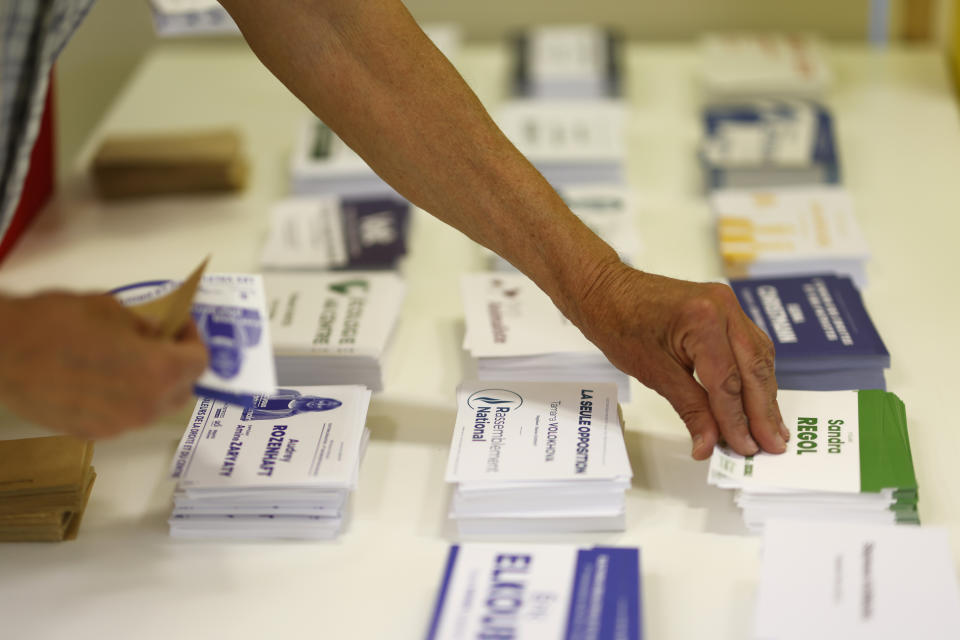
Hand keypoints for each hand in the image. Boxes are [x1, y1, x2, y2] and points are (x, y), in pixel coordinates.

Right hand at [0, 292, 207, 437]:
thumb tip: (158, 335)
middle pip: (182, 391)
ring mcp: (117, 426)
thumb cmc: (56, 322)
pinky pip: (124, 417)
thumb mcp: (111, 310)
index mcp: (158, 372)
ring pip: (154, 408)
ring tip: (130, 359)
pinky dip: (127, 399)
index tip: (179, 326)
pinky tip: (104, 377)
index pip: (199, 362)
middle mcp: (144, 406)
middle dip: (178, 366)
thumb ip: (145, 326)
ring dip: (154, 385)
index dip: (193, 340)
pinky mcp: (90, 433)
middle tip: (161, 343)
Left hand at [575, 262, 788, 459]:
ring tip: (771, 430)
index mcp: (703, 320)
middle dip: (764, 412)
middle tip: (773, 446)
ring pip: (758, 357)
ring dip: (765, 395)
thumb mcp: (654, 373)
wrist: (605, 290)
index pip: (728, 382)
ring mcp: (728, 305)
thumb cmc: (619, 323)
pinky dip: (754, 375)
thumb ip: (690, 409)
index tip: (744, 449)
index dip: (737, 420)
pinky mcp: (725, 310)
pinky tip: (758, 399)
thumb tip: (709, 444)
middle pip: (754, 369)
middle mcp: (724, 308)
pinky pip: (750, 346)